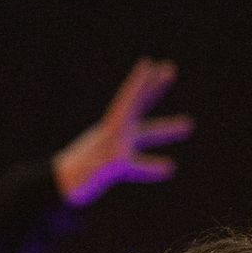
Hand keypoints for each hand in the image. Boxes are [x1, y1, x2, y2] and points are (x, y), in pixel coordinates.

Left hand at [53, 58, 195, 208]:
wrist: (62, 189)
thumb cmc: (76, 178)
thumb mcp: (95, 167)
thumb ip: (110, 160)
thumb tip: (122, 157)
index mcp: (111, 130)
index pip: (127, 102)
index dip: (138, 83)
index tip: (148, 64)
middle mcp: (116, 133)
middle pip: (138, 106)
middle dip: (154, 88)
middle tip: (170, 69)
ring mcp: (117, 148)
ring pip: (145, 134)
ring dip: (166, 129)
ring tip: (189, 123)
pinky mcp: (117, 165)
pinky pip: (140, 163)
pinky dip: (154, 165)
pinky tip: (170, 168)